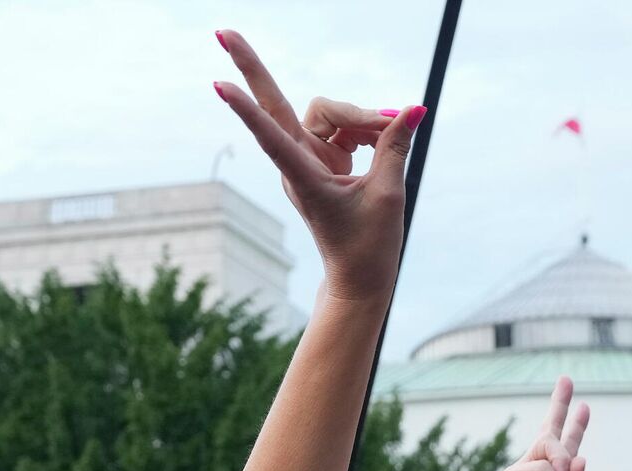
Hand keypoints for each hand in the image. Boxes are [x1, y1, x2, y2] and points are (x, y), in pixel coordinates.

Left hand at [215, 32, 419, 305]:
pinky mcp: (323, 159)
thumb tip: (412, 109)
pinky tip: (386, 136)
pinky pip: (344, 127)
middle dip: (251, 68)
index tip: (219, 84)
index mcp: (303, 177)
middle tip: (223, 31)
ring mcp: (308, 158)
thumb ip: (395, 147)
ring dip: (362, 117)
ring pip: (330, 113)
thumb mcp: (388, 195)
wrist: (360, 278)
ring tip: (391, 129)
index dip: (248, 109)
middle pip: (277, 104)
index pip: (272, 134)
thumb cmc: (368, 246)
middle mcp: (297, 162)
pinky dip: (368, 130)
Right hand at [467, 377, 590, 470]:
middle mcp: (537, 465)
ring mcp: (523, 468)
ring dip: (564, 462)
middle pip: (549, 428)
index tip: (583, 405)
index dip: (574, 424)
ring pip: (549, 445)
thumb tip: (580, 458)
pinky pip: (542, 468)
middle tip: (566, 379)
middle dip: (559, 403)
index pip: (565, 443)